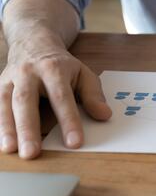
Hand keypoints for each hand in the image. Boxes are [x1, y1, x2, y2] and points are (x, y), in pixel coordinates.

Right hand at [0, 44, 111, 158]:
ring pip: (5, 104)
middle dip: (28, 129)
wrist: (33, 42)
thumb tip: (104, 115)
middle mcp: (28, 73)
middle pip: (26, 101)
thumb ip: (93, 95)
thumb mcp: (83, 73)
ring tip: (12, 150)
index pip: (62, 98)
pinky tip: (2, 143)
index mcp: (53, 69)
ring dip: (7, 129)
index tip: (75, 142)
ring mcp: (10, 79)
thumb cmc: (61, 65)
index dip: (69, 121)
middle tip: (32, 153)